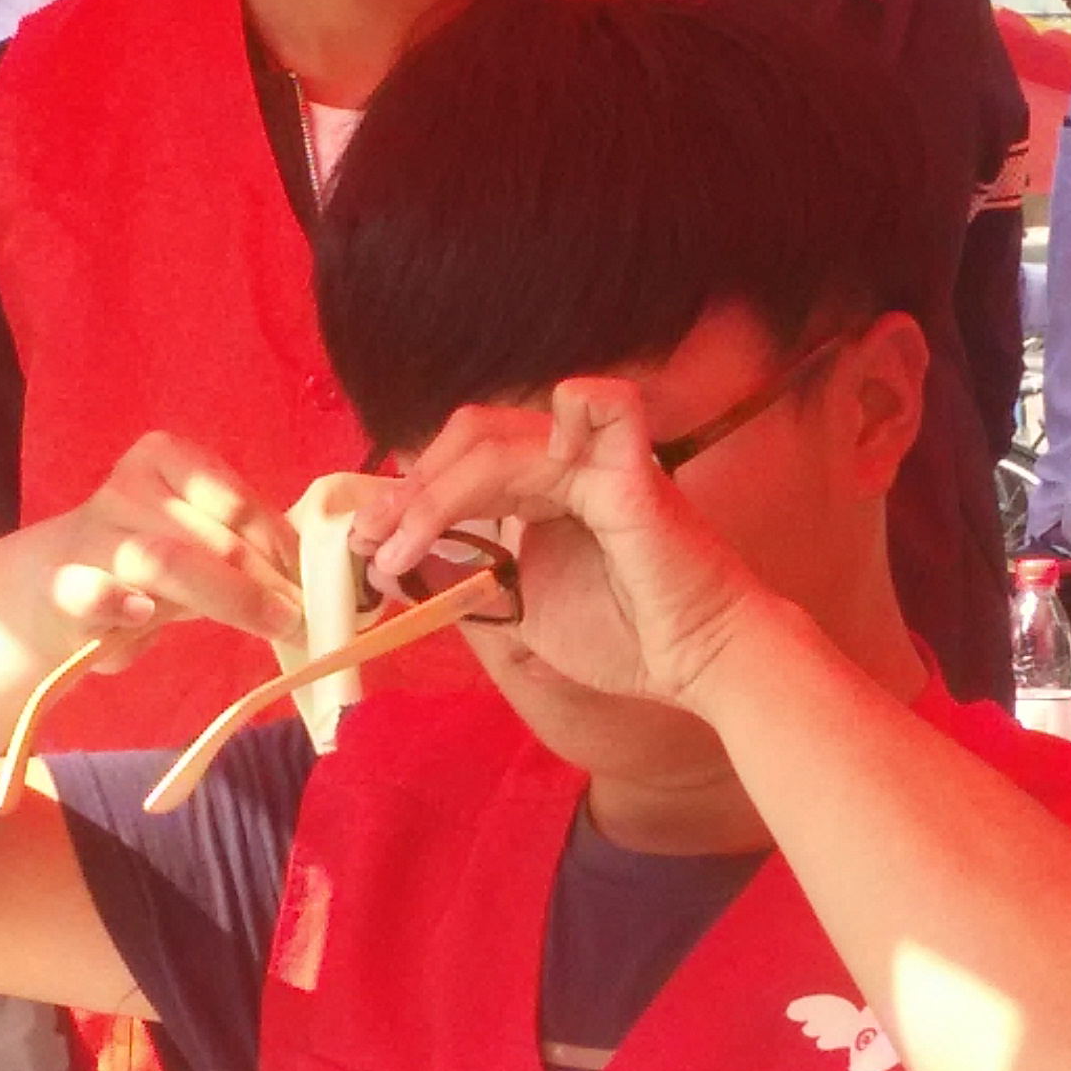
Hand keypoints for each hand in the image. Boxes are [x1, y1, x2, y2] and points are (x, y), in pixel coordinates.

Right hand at [30, 435, 305, 665]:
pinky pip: (90, 591)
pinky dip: (116, 601)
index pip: (235, 501)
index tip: (311, 582)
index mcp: (164, 459)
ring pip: (164, 561)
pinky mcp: (61, 587)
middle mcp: (127, 489)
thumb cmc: (149, 562)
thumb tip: (316, 576)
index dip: (281, 546)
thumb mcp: (199, 540)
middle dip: (265, 581)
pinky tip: (141, 612)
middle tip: (302, 616)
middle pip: (211, 536)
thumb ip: (246, 546)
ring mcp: (93, 537)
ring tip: (272, 623)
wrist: (58, 587)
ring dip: (228, 595)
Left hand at [350, 383, 771, 711]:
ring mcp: (600, 461)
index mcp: (546, 487)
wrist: (700, 663)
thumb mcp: (525, 610)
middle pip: (471, 438)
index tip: (370, 540)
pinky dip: (564, 416)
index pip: (465, 462)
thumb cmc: (630, 638)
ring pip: (500, 444)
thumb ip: (476, 581)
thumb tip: (408, 566)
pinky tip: (509, 483)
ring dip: (436, 494)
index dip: (412, 494)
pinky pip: (602, 406)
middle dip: (411, 489)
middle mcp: (570, 462)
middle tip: (373, 539)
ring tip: (398, 544)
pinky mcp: (632, 473)